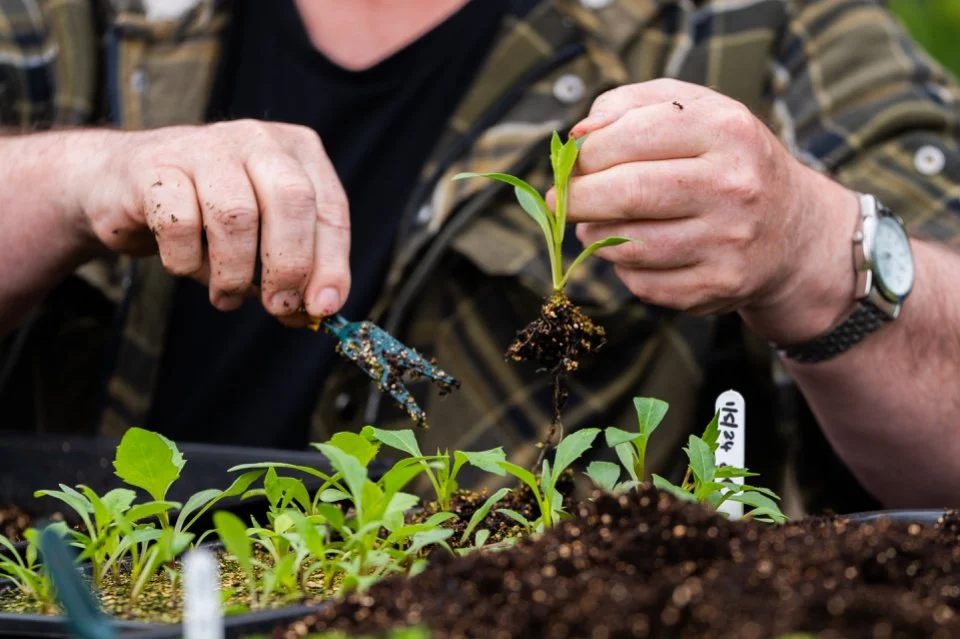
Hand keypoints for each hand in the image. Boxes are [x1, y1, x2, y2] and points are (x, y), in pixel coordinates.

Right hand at [79, 120, 349, 324]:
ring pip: (236, 215)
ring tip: (225, 295)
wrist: (123, 183)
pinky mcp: (154, 167)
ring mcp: (204, 146)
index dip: (331, 263)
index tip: (322, 306)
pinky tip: (185, 266)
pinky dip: (186, 261)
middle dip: (289, 265)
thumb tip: (316, 310)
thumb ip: (296, 270)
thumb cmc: (209, 214)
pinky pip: (179, 225)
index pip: (329, 209)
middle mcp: (257, 139)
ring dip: (233, 272)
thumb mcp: (264, 236)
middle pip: (291, 201)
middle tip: (277, 305)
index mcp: (298, 151)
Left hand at [563, 79, 859, 344]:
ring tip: (594, 224)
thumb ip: (630, 104)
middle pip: (626, 193)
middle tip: (558, 200)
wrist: (794, 230)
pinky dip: (623, 269)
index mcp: (727, 129)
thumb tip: (578, 135)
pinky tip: (633, 252)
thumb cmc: (725, 160)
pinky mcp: (719, 285)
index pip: (631, 135)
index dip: (586, 153)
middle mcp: (734, 185)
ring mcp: (730, 241)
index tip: (572, 163)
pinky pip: (642, 284)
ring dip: (593, 236)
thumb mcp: (694, 110)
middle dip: (576, 198)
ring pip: (628, 245)